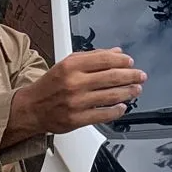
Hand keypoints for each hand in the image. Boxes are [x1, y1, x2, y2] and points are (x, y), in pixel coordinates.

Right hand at [14, 48, 146, 133]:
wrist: (31, 108)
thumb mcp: (67, 64)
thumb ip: (92, 57)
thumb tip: (116, 52)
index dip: (121, 60)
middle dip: (131, 76)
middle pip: (111, 77)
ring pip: (110, 96)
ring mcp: (76, 102)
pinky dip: (116, 111)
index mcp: (71, 66)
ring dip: (128, 92)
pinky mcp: (77, 119)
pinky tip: (123, 107)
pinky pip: (103, 115)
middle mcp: (74, 83)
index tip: (130, 62)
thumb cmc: (50, 85)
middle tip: (141, 76)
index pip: (104, 59)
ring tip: (136, 90)